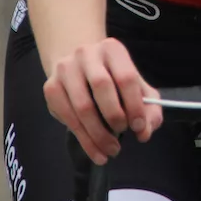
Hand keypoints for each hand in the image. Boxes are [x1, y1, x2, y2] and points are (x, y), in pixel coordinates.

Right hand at [43, 38, 162, 163]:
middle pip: (101, 86)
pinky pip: (67, 117)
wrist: (78, 66)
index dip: (135, 105)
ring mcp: (65, 69)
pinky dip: (83, 139)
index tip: (139, 127)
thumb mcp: (137, 87)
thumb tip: (144, 132)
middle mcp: (86, 54)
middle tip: (122, 134)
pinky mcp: (51, 87)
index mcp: (112, 49)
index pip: (126, 77)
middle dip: (114, 116)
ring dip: (98, 134)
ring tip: (111, 150)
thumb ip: (149, 109)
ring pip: (81, 106)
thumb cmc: (113, 79)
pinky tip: (96, 151)